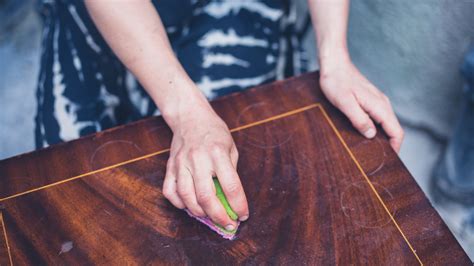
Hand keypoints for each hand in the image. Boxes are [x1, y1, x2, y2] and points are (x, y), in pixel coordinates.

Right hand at [162, 106, 248, 230]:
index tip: (243, 215)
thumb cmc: (214, 133)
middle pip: (206, 196)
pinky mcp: (169, 166)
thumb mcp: (231, 147)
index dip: (238, 205)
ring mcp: (181, 163)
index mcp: (218, 153)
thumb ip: (231, 172)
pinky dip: (179, 204)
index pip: (230, 185)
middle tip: (228, 223)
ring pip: (186, 197)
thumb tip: (231, 200)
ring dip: (199, 213)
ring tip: (210, 216)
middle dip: (219, 216)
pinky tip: (190, 205)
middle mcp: (198, 159)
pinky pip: (170, 191)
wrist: (190, 117)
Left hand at [319, 55, 403, 151]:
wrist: (334, 64)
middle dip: (389, 145)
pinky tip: (364, 134)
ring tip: (370, 150)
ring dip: (381, 138)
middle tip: (377, 160)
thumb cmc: (336, 82)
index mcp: (380, 106)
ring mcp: (377, 101)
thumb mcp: (345, 104)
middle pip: (393, 129)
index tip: (389, 161)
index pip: (396, 131)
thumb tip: (372, 135)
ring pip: (385, 124)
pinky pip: (377, 118)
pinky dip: (375, 129)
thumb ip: (360, 119)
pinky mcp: (370, 100)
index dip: (396, 148)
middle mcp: (382, 104)